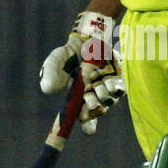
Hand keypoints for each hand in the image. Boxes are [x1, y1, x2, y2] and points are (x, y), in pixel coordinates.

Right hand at [39, 12, 124, 133]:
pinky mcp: (119, 80)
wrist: (85, 39)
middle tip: (88, 97)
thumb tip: (48, 89)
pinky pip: (118, 89)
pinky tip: (104, 74)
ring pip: (109, 100)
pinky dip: (111, 84)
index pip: (86, 120)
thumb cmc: (68, 55)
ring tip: (94, 82)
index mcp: (79, 101)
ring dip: (101, 93)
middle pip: (99, 111)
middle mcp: (96, 98)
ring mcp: (108, 90)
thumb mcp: (55, 63)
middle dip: (94, 107)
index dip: (88, 125)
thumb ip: (50, 74)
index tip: (88, 128)